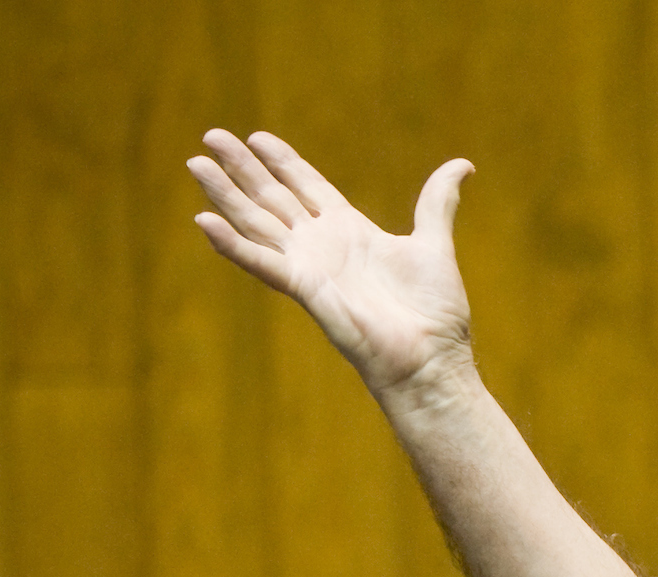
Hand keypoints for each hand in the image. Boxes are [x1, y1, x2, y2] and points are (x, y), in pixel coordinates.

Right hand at [188, 130, 476, 402]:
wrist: (431, 359)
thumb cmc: (435, 313)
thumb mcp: (434, 244)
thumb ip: (437, 202)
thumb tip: (462, 165)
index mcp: (351, 231)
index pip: (307, 187)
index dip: (283, 162)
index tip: (257, 136)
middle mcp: (324, 246)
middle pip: (274, 198)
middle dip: (243, 168)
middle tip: (211, 136)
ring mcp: (311, 267)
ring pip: (258, 222)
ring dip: (225, 195)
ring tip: (196, 164)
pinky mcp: (305, 289)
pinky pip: (262, 262)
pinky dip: (232, 244)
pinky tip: (204, 221)